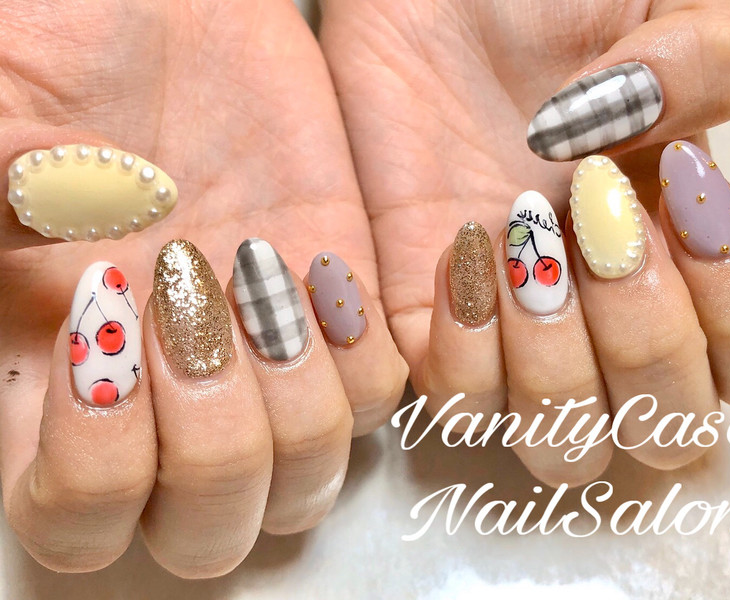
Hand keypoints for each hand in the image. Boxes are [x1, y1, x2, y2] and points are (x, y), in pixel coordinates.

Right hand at [0, 0, 405, 576]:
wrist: (168, 15)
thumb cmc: (63, 52)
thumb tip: (30, 242)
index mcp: (61, 378)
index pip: (81, 522)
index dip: (96, 467)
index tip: (103, 314)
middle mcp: (170, 395)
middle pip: (213, 529)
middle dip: (214, 443)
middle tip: (190, 309)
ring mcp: (265, 362)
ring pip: (307, 478)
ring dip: (295, 400)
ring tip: (258, 278)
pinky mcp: (337, 314)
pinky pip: (380, 392)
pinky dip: (361, 349)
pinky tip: (321, 266)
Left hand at [320, 0, 729, 482]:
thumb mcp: (668, 1)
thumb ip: (709, 64)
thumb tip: (643, 157)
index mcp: (679, 255)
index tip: (676, 198)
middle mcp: (601, 313)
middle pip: (663, 430)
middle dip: (643, 340)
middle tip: (599, 225)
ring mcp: (512, 329)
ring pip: (561, 446)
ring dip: (557, 362)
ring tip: (526, 241)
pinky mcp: (426, 322)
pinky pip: (457, 404)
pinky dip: (468, 348)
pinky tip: (463, 246)